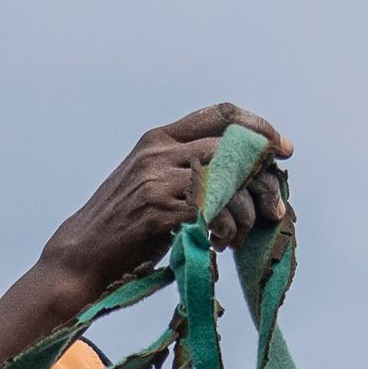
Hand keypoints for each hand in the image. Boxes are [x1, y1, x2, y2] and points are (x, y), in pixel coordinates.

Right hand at [36, 103, 293, 298]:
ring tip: (238, 235)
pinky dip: (225, 230)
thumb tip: (249, 175)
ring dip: (244, 212)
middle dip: (264, 181)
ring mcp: (155, 179)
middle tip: (273, 211)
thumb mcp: (155, 182)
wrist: (83, 254)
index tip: (283, 150)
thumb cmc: (127, 225)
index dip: (260, 127)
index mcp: (160, 137)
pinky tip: (219, 243)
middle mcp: (158, 151)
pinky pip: (211, 212)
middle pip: (234, 148)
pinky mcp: (155, 210)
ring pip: (227, 180)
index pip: (222, 114)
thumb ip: (192, 168)